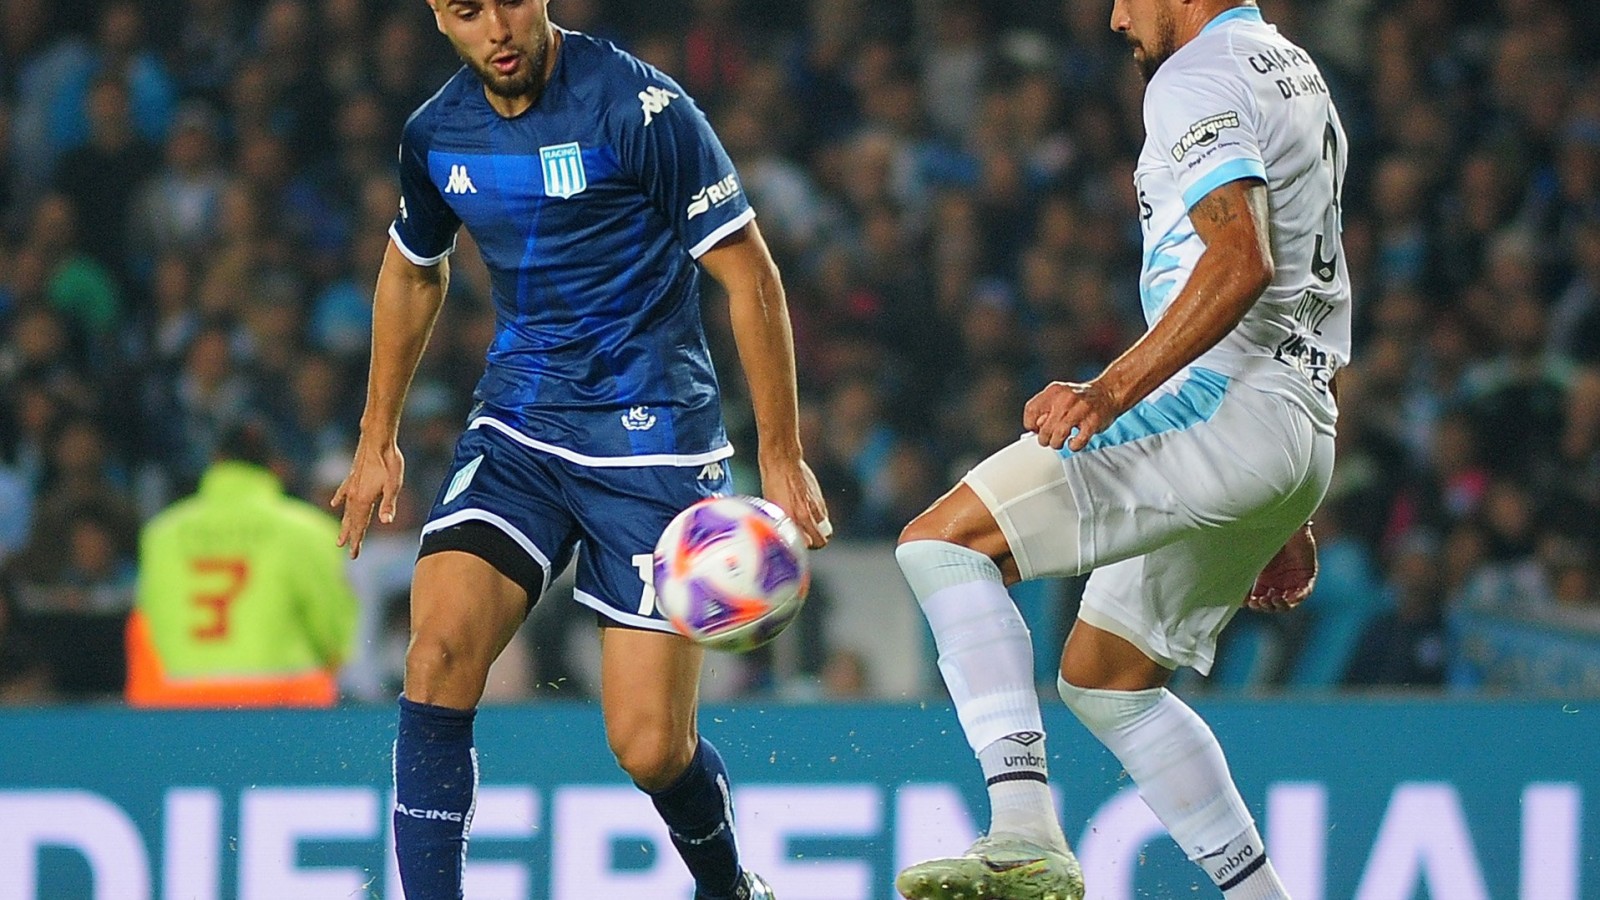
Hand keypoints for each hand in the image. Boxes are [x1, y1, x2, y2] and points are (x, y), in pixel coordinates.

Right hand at [330, 436, 405, 558]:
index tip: (353, 555)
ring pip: (346, 509)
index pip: (360, 525)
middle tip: (346, 551)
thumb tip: (386, 522)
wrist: (377, 439)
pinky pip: (343, 492)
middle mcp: (354, 495)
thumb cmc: (389, 461)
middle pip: (351, 521)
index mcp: (364, 499)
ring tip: (340, 536)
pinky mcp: (352, 476)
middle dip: (350, 536)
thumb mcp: (394, 484)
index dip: (357, 541)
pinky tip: (334, 504)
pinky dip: (339, 499)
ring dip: (344, 523)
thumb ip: (389, 503)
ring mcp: (351, 485)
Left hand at [758, 455, 832, 549]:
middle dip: (816, 543)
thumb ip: (783, 521)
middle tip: (807, 541)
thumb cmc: (772, 481)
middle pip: (822, 541)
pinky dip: (818, 517)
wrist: (782, 460)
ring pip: (825, 528)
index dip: (803, 547)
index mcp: (792, 518)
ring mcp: (816, 506)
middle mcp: (806, 513)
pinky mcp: (820, 497)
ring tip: (808, 527)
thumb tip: (784, 532)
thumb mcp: (772, 505)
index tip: (797, 546)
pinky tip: (807, 510)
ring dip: (818, 530)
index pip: (807, 544)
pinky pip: (823, 515)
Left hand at [1022, 379, 1125, 451]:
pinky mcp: (1093, 422)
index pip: (1031, 411)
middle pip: (1043, 428)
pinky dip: (1073, 446)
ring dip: (1056, 444)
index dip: (1031, 425)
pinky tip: (1073, 442)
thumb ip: (1045, 408)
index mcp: (1054, 391)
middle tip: (1049, 439)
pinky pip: (1078, 441)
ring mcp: (1080, 410)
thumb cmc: (1082, 398)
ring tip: (1059, 442)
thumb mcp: (1059, 395)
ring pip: (1058, 436)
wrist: (1108, 392)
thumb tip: (1033, 429)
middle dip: (1044, 438)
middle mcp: (1065, 399)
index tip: (1036, 430)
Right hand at [1246, 524, 1316, 611]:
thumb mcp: (1253, 553)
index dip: (1252, 603)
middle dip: (1264, 606)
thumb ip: (1243, 564)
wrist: (1288, 523)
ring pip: (1287, 603)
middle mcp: (1279, 582)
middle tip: (1257, 602)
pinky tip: (1286, 598)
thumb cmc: (1268, 536)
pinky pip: (1303, 594)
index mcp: (1265, 579)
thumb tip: (1223, 573)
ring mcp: (1293, 581)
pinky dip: (1295, 598)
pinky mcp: (1307, 577)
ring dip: (1278, 605)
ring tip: (1271, 600)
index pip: (1258, 598)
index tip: (1245, 603)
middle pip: (1272, 604)